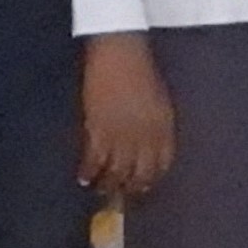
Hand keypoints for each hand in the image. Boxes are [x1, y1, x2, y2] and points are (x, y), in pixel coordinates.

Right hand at [79, 35, 174, 200]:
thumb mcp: (160, 102)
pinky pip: (93, 160)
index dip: (152, 178)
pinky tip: (84, 178)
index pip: (161, 164)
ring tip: (101, 189)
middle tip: (122, 193)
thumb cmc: (142, 71)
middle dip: (130, 187)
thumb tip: (148, 146)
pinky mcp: (98, 130)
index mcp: (163, 129)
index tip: (144, 184)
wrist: (121, 53)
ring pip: (115, 172)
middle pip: (138, 173)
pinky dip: (88, 172)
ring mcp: (121, 136)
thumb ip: (157, 126)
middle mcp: (144, 138)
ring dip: (108, 184)